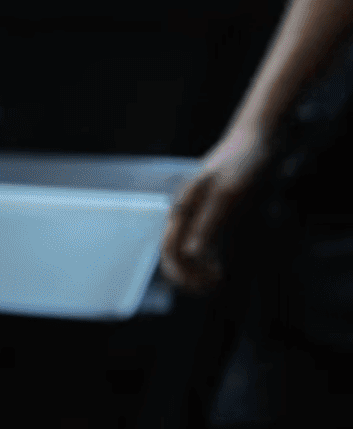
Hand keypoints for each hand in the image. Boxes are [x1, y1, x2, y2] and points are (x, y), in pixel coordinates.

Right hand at [165, 127, 274, 290]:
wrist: (258, 139)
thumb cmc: (243, 161)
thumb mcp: (228, 192)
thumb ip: (209, 222)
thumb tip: (191, 254)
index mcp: (184, 207)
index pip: (171, 248)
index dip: (183, 270)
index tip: (203, 284)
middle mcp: (187, 214)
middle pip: (174, 253)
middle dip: (187, 276)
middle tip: (209, 289)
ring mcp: (199, 214)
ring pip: (186, 252)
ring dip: (196, 272)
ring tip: (214, 286)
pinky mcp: (214, 214)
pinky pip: (203, 245)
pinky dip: (208, 262)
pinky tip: (219, 271)